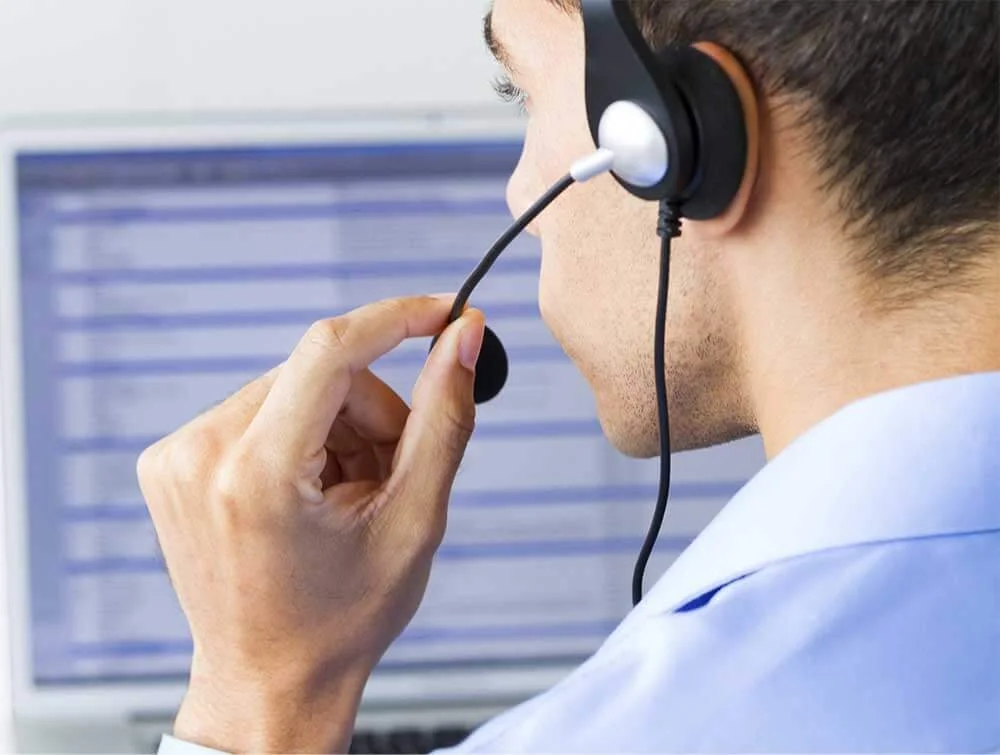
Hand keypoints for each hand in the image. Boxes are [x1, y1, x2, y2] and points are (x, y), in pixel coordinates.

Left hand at [137, 296, 484, 752]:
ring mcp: (175, 456)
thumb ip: (443, 418)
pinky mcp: (170, 459)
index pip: (330, 349)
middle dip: (373, 412)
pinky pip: (260, 409)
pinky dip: (302, 436)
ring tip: (349, 498)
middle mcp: (200, 454)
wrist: (267, 682)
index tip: (445, 314)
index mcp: (256, 475)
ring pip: (293, 388)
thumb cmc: (342, 619)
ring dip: (339, 428)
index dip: (397, 319)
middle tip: (392, 476)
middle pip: (319, 374)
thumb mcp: (413, 520)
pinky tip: (313, 493)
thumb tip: (464, 337)